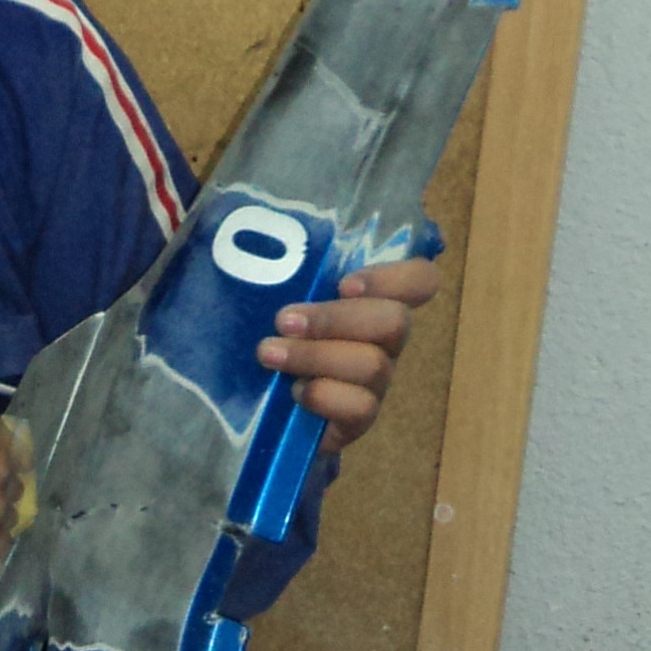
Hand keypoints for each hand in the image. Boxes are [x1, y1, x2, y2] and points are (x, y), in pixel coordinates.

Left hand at [260, 255, 439, 447]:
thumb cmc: (271, 336)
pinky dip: (322, 395)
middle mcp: (384, 341)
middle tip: (284, 320)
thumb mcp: (271, 297)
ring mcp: (376, 382)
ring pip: (371, 364)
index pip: (419, 280)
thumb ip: (275, 270)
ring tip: (268, 353)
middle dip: (335, 319)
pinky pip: (359, 407)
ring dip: (314, 355)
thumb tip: (231, 230)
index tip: (345, 284)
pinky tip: (293, 393)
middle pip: (394, 321)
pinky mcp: (360, 419)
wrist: (261, 408)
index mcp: (373, 301)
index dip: (396, 278)